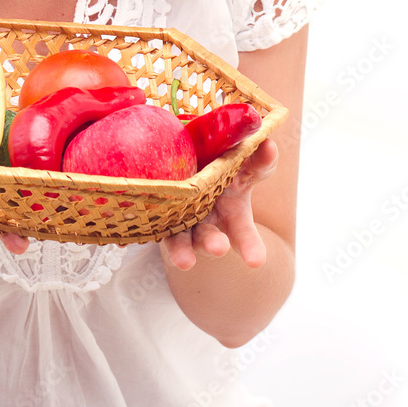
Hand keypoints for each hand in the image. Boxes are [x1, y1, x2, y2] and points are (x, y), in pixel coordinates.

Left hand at [161, 139, 278, 271]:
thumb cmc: (222, 167)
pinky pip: (152, 221)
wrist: (187, 163)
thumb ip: (256, 158)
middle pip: (211, 240)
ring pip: (181, 240)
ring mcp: (181, 221)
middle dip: (214, 244)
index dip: (251, 248)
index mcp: (232, 214)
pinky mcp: (157, 215)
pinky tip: (139, 227)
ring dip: (182, 250)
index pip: (244, 235)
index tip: (255, 261)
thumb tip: (268, 144)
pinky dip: (148, 223)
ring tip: (184, 261)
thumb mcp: (242, 163)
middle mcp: (207, 224)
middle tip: (219, 248)